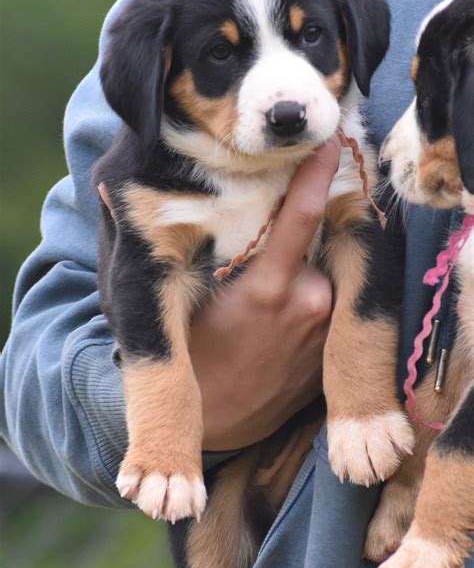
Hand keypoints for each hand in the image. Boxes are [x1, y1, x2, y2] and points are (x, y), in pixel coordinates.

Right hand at [98, 141, 339, 451]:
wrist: (218, 425)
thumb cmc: (193, 355)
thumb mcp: (184, 297)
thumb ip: (187, 247)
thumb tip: (129, 190)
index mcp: (267, 288)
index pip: (301, 216)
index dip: (317, 175)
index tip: (329, 142)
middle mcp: (309, 302)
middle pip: (316, 239)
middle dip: (308, 221)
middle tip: (288, 216)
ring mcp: (326, 327)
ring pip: (323, 270)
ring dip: (307, 262)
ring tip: (271, 286)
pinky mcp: (333, 347)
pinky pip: (330, 301)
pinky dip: (314, 291)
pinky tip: (285, 310)